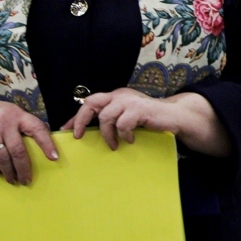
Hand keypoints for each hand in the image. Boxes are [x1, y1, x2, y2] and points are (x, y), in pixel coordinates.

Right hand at [0, 83, 58, 185]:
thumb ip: (21, 125)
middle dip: (24, 169)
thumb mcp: (9, 112)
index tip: (54, 158)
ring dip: (9, 172)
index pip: (37, 128)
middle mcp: (4, 123)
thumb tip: (39, 146)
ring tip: (13, 180)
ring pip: (3, 158)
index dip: (47, 143)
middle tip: (27, 180)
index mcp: (17, 115)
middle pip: (18, 151)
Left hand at [62, 88, 231, 156]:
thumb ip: (112, 120)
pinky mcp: (140, 110)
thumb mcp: (127, 117)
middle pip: (92, 103)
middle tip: (78, 137)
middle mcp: (120, 95)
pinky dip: (124, 135)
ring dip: (106, 135)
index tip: (65, 131)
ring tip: (113, 145)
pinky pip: (123, 124)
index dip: (75, 117)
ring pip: (106, 116)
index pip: (89, 103)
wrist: (175, 116)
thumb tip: (88, 134)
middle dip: (80, 120)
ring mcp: (130, 101)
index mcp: (115, 96)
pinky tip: (130, 140)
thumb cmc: (149, 120)